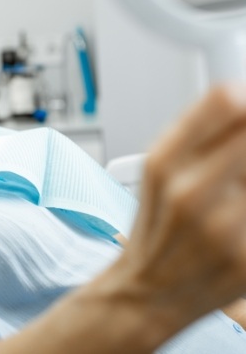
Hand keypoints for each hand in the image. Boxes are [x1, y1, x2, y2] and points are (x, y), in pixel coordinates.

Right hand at [116, 83, 245, 334]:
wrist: (151, 290)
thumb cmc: (158, 225)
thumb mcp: (159, 167)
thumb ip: (200, 128)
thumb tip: (241, 95)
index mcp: (164, 162)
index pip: (227, 100)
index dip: (244, 99)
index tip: (243, 109)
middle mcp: (191, 191)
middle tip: (240, 157)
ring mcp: (225, 227)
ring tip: (239, 185)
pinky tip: (241, 213)